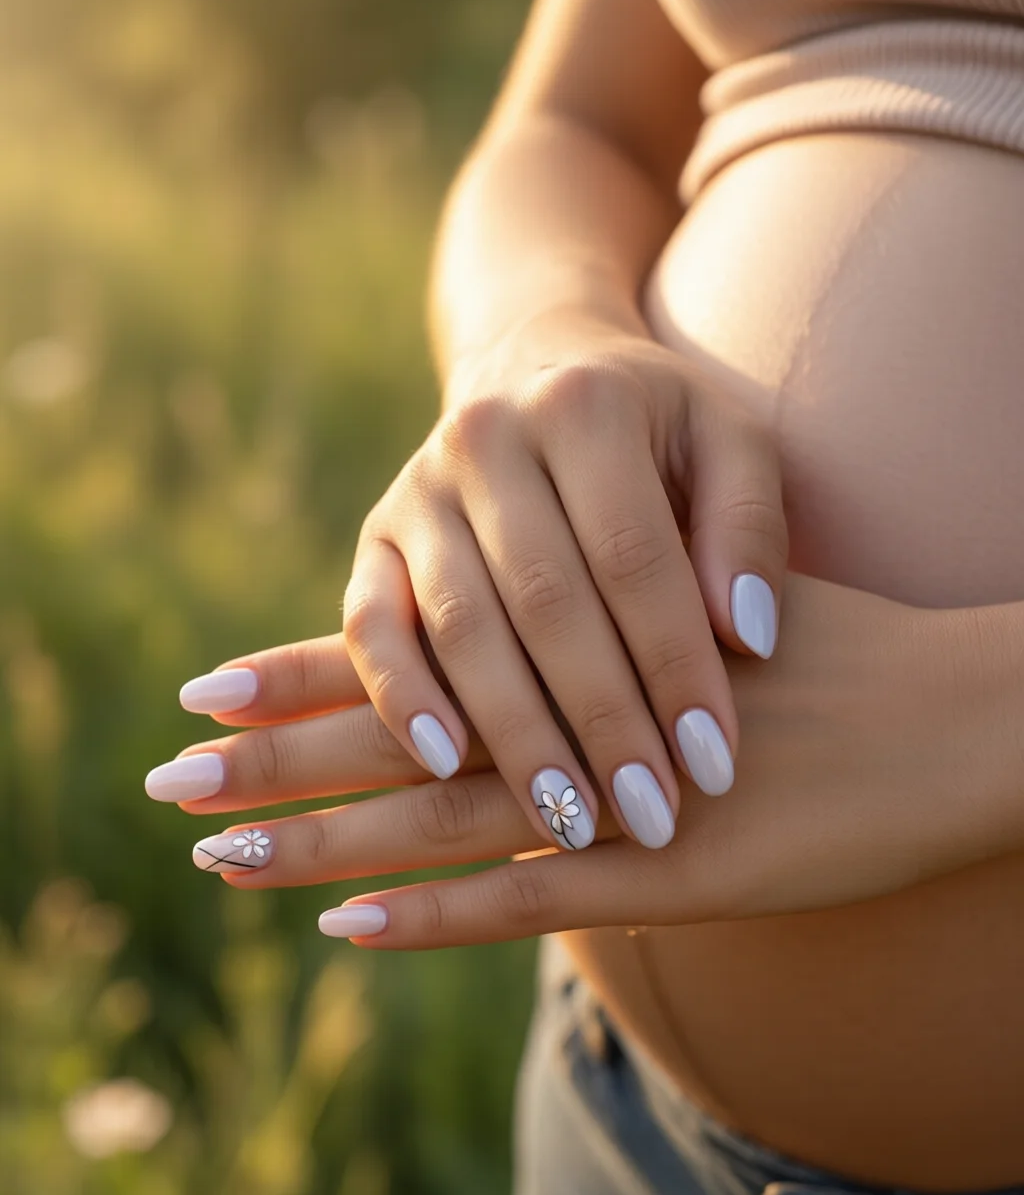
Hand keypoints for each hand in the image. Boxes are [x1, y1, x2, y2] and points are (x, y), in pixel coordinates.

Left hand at [144, 573, 1005, 947]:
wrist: (962, 714)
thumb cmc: (847, 665)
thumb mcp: (708, 629)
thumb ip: (619, 650)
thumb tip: (544, 660)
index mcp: (582, 649)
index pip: (420, 658)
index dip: (310, 672)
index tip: (209, 683)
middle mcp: (580, 714)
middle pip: (399, 737)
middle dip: (275, 756)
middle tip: (166, 775)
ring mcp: (616, 797)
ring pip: (436, 817)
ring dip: (318, 838)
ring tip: (214, 853)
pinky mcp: (668, 872)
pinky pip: (525, 898)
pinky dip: (432, 911)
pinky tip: (346, 924)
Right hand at [320, 308, 786, 854]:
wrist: (536, 370)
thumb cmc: (657, 435)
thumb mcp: (729, 446)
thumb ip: (748, 528)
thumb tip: (745, 637)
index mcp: (585, 406)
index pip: (635, 557)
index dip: (675, 666)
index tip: (715, 763)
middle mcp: (488, 437)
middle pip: (547, 602)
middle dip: (602, 722)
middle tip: (651, 817)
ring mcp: (418, 490)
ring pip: (462, 627)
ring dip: (516, 736)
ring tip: (569, 823)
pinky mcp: (374, 539)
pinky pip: (370, 627)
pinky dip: (401, 697)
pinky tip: (445, 767)